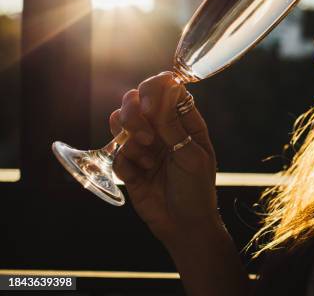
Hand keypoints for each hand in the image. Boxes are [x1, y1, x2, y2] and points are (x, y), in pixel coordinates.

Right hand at [110, 72, 220, 244]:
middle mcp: (161, 127)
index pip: (165, 88)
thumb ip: (173, 124)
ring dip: (129, 136)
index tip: (152, 107)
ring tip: (148, 159)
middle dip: (134, 114)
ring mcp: (142, 144)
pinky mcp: (127, 163)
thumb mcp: (191, 155)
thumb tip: (166, 89)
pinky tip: (142, 175)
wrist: (184, 225)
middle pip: (135, 99)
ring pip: (119, 120)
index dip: (154, 90)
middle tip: (148, 138)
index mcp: (184, 120)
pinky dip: (126, 162)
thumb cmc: (197, 189)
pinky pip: (115, 152)